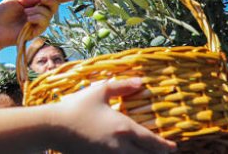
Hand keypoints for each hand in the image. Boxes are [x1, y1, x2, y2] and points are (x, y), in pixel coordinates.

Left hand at [0, 0, 66, 52]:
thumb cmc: (2, 12)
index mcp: (33, 5)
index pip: (50, 1)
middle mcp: (38, 14)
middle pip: (54, 7)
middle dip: (51, 1)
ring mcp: (37, 24)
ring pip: (49, 14)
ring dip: (38, 11)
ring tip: (25, 13)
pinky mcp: (36, 33)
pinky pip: (44, 22)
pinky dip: (37, 17)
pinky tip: (28, 18)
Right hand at [50, 78, 176, 153]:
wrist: (53, 127)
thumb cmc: (77, 107)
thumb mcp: (100, 92)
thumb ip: (122, 86)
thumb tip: (141, 82)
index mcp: (124, 128)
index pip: (152, 142)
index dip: (166, 146)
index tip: (174, 147)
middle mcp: (121, 146)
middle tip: (163, 152)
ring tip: (146, 153)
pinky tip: (127, 153)